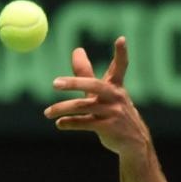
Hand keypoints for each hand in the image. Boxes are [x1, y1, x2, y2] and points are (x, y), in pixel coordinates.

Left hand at [44, 37, 148, 154]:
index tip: (121, 39)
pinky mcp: (108, 128)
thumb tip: (76, 50)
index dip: (121, 53)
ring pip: (82, 107)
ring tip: (47, 112)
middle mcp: (115, 97)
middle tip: (55, 83)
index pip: (120, 67)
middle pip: (93, 85)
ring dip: (62, 109)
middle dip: (73, 83)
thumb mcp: (103, 93)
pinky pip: (84, 123)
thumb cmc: (115, 113)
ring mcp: (113, 113)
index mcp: (116, 86)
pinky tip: (60, 124)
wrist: (133, 142)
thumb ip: (87, 73)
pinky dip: (70, 123)